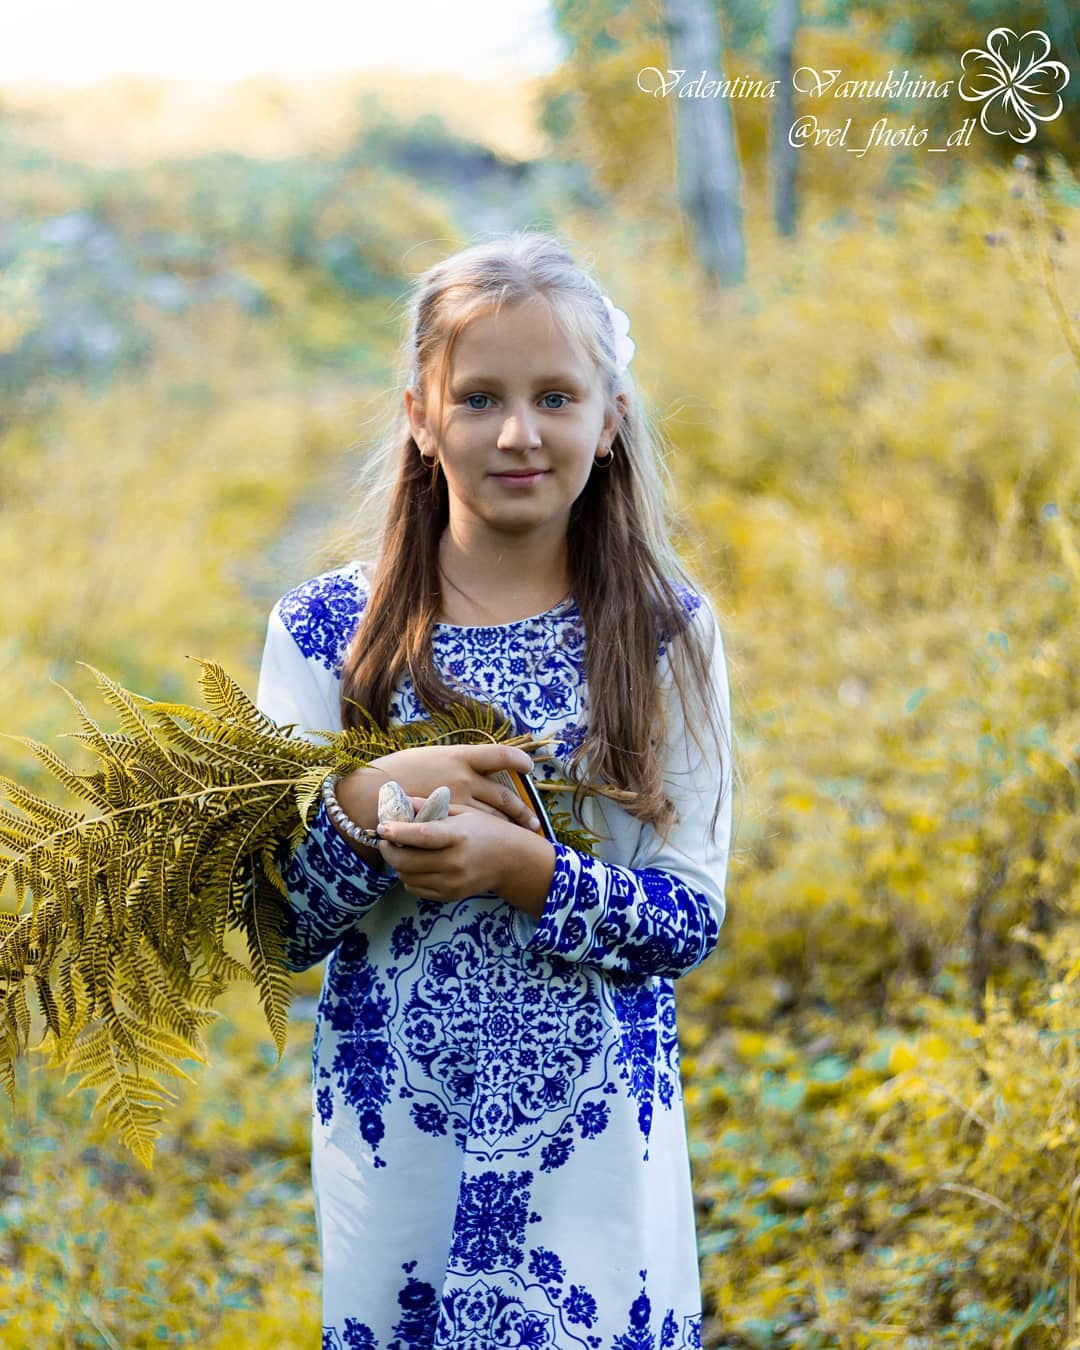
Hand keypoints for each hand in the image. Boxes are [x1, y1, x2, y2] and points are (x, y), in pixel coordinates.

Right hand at [347, 742, 539, 830]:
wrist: (369, 795)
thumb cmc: (396, 771)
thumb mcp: (430, 757)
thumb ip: (454, 763)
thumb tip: (474, 767)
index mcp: (459, 758)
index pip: (500, 755)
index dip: (518, 760)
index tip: (529, 766)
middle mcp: (463, 780)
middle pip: (505, 795)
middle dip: (521, 811)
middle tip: (532, 821)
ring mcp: (457, 805)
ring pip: (493, 818)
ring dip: (508, 827)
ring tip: (519, 835)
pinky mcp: (448, 827)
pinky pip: (473, 834)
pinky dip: (485, 839)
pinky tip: (491, 845)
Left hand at [376, 801, 553, 909]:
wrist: (512, 861)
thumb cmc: (486, 830)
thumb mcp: (464, 812)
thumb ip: (432, 807)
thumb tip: (402, 803)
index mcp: (458, 836)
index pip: (421, 836)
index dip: (398, 833)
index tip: (382, 827)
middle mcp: (454, 863)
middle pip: (407, 862)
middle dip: (389, 851)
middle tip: (385, 840)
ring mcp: (451, 883)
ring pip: (407, 878)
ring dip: (398, 865)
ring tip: (402, 850)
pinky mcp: (449, 896)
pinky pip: (416, 889)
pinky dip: (409, 877)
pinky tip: (416, 864)